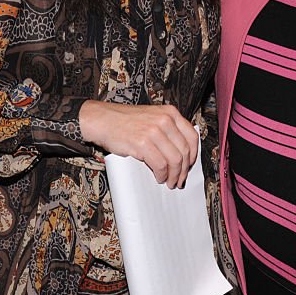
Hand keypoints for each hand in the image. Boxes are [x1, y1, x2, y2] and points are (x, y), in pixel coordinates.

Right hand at [78, 101, 198, 188]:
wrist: (102, 120)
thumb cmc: (125, 121)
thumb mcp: (153, 117)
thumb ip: (168, 129)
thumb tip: (181, 153)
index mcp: (170, 113)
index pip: (192, 137)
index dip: (193, 155)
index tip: (189, 165)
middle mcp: (165, 120)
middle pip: (184, 151)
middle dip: (184, 169)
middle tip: (179, 179)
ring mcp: (154, 131)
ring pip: (175, 160)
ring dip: (174, 175)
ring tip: (169, 181)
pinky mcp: (142, 143)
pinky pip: (160, 165)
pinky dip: (162, 175)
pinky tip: (159, 177)